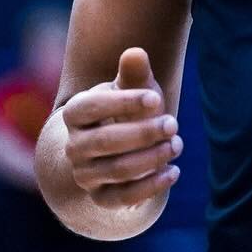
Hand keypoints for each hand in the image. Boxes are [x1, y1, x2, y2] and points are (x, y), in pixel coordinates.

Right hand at [61, 47, 181, 209]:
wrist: (122, 146)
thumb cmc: (129, 108)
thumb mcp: (133, 88)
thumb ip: (134, 73)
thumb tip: (136, 53)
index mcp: (76, 112)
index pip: (91, 107)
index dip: (123, 102)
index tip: (155, 98)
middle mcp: (74, 145)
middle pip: (107, 141)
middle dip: (144, 133)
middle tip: (174, 123)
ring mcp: (85, 174)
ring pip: (118, 170)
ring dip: (152, 158)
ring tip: (177, 144)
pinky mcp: (100, 197)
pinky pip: (123, 198)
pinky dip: (151, 186)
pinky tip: (173, 171)